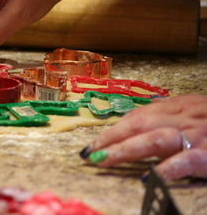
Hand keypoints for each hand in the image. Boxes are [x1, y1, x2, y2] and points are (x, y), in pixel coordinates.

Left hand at [79, 94, 206, 180]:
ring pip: (154, 139)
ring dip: (125, 150)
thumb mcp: (194, 109)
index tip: (94, 143)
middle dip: (110, 139)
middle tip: (89, 154)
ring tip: (103, 161)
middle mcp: (183, 116)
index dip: (113, 129)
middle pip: (138, 124)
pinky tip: (148, 178)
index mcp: (177, 106)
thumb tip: (137, 125)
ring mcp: (196, 134)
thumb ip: (168, 114)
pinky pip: (184, 161)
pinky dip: (165, 169)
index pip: (137, 116)